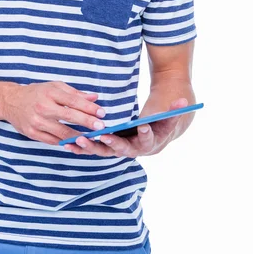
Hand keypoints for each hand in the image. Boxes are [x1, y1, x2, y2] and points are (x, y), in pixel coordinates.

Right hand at [1, 81, 105, 144]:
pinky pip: (53, 140)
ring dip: (79, 136)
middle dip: (87, 123)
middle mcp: (43, 107)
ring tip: (92, 138)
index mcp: (50, 93)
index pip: (73, 101)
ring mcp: (37, 122)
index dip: (89, 108)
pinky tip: (76, 142)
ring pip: (62, 132)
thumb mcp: (54, 87)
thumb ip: (75, 93)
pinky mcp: (32, 134)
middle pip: (69, 116)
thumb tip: (94, 97)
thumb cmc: (37, 93)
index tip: (102, 113)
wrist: (11, 102)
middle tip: (102, 127)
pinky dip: (65, 142)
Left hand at [63, 98, 188, 156]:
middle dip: (113, 142)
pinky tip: (68, 144)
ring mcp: (118, 151)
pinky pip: (93, 150)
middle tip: (104, 135)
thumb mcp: (169, 117)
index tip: (142, 126)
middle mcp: (133, 151)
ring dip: (92, 146)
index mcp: (149, 144)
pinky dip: (81, 148)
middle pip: (123, 149)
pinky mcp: (107, 149)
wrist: (155, 136)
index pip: (148, 139)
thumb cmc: (161, 124)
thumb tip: (184, 101)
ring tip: (79, 139)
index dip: (146, 133)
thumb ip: (175, 110)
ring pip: (104, 151)